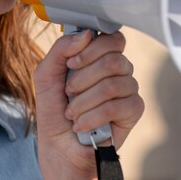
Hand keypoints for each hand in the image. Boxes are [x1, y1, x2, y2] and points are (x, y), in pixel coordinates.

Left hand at [34, 30, 144, 179]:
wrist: (59, 145)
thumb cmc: (54, 108)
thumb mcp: (46, 73)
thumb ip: (61, 48)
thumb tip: (87, 35)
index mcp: (100, 56)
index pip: (112, 38)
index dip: (91, 49)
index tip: (71, 64)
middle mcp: (119, 69)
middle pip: (113, 60)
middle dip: (83, 78)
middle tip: (68, 92)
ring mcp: (129, 88)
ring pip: (113, 84)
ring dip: (84, 101)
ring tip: (72, 113)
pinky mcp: (134, 110)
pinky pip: (117, 106)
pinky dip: (92, 117)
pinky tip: (82, 125)